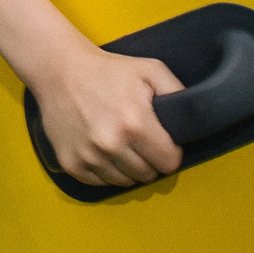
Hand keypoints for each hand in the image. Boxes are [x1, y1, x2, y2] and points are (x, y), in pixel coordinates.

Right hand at [33, 45, 185, 188]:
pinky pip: (99, 183)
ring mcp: (89, 156)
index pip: (169, 163)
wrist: (59, 69)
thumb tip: (194, 120)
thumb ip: (178, 93)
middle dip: (148, 160)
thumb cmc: (108, 70)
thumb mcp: (151, 70)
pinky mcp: (71, 163)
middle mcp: (112, 144)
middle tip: (138, 139)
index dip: (169, 152)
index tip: (160, 140)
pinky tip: (101, 149)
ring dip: (127, 168)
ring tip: (119, 143)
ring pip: (124, 182)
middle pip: (148, 175)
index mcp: (136, 123)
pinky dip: (104, 171)